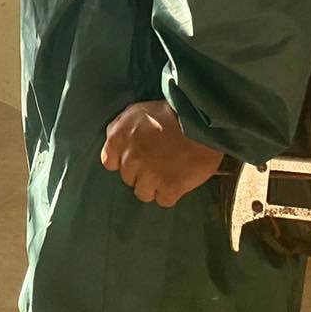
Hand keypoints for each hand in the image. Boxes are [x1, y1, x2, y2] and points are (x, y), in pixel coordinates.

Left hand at [101, 99, 223, 206]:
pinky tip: (178, 181)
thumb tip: (112, 140)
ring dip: (154, 186)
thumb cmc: (168, 113)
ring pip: (144, 193)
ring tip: (167, 173)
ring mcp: (149, 176)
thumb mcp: (136, 110)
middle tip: (157, 162)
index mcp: (119, 139)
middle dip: (140, 172)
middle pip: (129, 179)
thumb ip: (119, 126)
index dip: (122, 161)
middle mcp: (130, 160)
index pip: (109, 162)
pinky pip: (163, 201)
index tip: (135, 158)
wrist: (200, 122)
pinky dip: (170, 193)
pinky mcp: (169, 188)